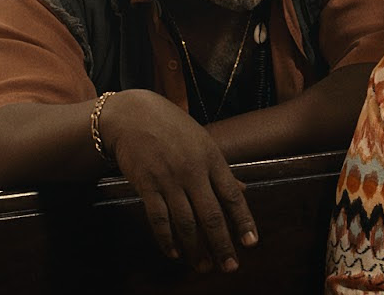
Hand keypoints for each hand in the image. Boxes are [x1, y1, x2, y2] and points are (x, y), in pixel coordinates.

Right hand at [99, 90, 258, 272]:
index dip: (243, 221)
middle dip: (221, 245)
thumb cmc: (171, 127)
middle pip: (211, 215)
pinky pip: (159, 219)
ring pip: (186, 222)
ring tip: (202, 266)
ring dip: (195, 249)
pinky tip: (174, 253)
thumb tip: (243, 189)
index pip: (233, 196)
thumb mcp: (202, 141)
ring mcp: (169, 179)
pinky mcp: (147, 185)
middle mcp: (193, 171)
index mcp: (212, 159)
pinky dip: (167, 239)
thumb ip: (220, 169)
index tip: (251, 243)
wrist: (132, 115)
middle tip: (229, 266)